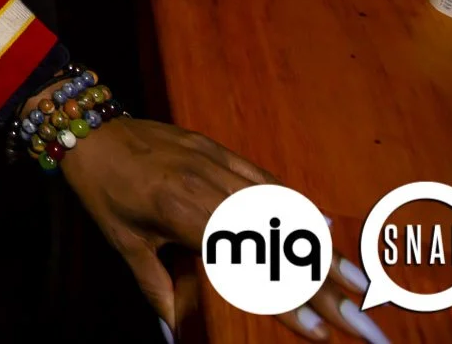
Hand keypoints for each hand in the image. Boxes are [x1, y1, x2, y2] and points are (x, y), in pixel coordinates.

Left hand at [61, 117, 382, 341]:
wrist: (87, 129)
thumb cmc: (104, 192)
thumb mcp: (125, 244)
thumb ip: (157, 290)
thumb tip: (173, 335)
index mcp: (181, 212)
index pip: (246, 264)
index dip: (283, 300)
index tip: (318, 330)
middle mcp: (207, 186)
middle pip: (276, 241)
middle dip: (324, 284)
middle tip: (363, 320)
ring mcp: (217, 164)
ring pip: (281, 211)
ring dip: (323, 250)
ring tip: (361, 284)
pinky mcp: (220, 150)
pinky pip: (266, 181)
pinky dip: (298, 206)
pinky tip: (329, 230)